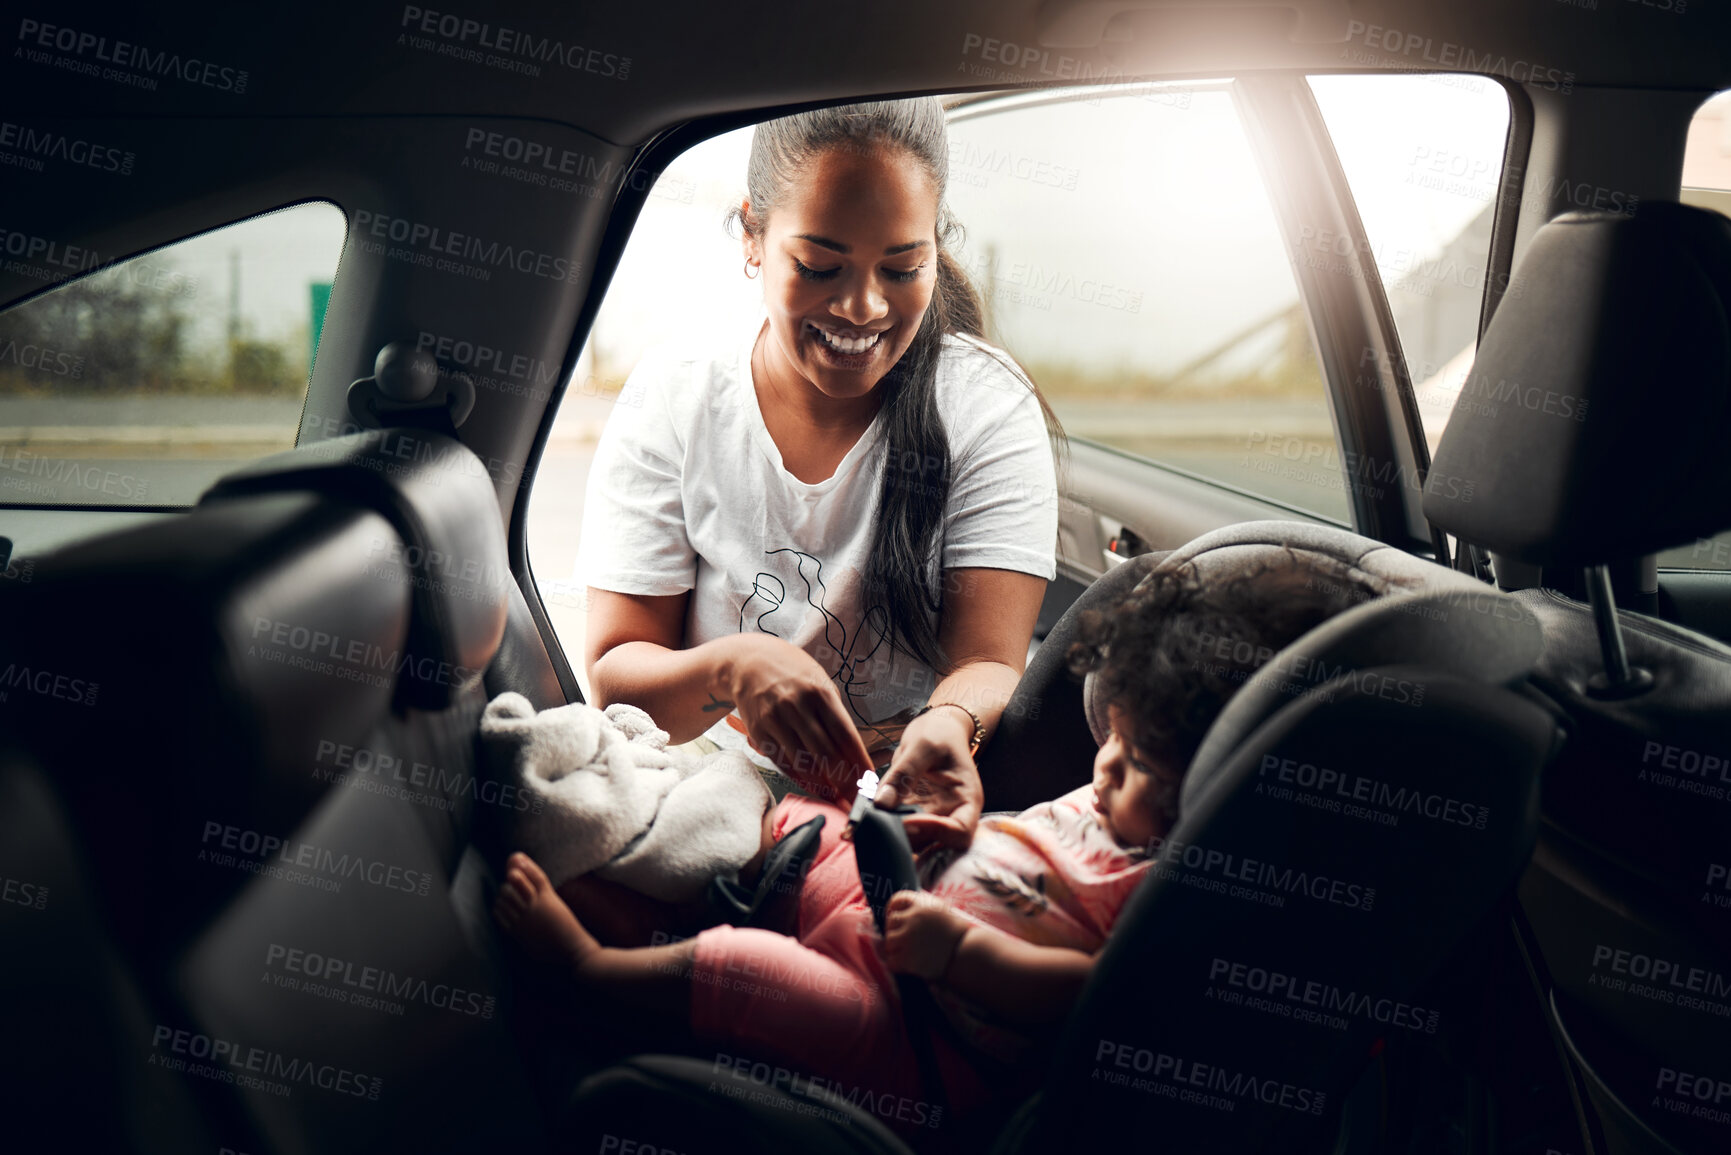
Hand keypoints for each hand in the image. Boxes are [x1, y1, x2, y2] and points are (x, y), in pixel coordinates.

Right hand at [718, 634, 871, 802]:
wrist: (748, 663)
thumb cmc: (792, 673)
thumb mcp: (819, 682)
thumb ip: (834, 713)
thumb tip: (852, 750)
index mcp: (819, 693)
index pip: (845, 735)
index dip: (859, 762)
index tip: (869, 781)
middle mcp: (797, 707)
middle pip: (826, 753)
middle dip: (843, 781)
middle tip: (855, 798)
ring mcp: (776, 720)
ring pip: (803, 762)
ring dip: (822, 785)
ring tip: (836, 797)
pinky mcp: (759, 732)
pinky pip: (783, 762)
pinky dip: (800, 778)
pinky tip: (813, 787)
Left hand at [874, 707, 982, 850]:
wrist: (937, 730)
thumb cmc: (939, 734)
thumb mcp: (923, 746)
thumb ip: (904, 773)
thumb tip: (882, 803)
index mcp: (966, 799)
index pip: (960, 831)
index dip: (936, 832)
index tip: (908, 820)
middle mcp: (951, 814)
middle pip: (933, 842)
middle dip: (906, 836)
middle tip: (877, 824)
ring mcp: (931, 818)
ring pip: (912, 839)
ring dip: (890, 834)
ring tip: (866, 822)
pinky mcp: (911, 815)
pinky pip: (897, 826)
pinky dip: (881, 824)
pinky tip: (863, 819)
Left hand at [883, 892, 969, 981]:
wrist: (968, 953)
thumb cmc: (956, 934)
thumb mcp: (941, 911)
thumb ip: (922, 907)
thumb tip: (899, 910)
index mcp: (922, 905)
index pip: (897, 900)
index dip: (893, 909)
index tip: (897, 918)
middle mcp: (913, 919)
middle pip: (891, 921)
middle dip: (897, 930)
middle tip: (907, 940)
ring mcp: (909, 939)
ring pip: (889, 941)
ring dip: (896, 948)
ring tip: (909, 952)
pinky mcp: (908, 959)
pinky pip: (891, 961)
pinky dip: (897, 964)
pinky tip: (908, 964)